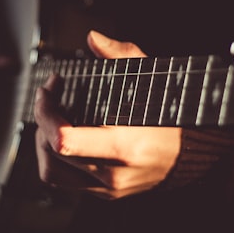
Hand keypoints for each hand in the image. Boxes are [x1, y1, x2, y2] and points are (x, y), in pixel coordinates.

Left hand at [34, 30, 181, 199]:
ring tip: (52, 120)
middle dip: (43, 117)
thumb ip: (121, 55)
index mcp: (123, 147)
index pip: (63, 140)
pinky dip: (56, 158)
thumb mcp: (149, 77)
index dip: (46, 112)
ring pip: (51, 171)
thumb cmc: (169, 114)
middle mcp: (113, 173)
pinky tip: (65, 137)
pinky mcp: (105, 193)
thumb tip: (94, 39)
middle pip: (51, 151)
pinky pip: (65, 181)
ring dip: (43, 142)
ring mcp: (108, 187)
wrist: (190, 153)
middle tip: (51, 96)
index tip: (50, 90)